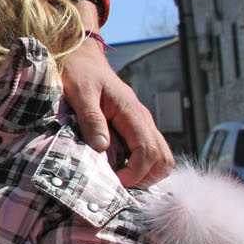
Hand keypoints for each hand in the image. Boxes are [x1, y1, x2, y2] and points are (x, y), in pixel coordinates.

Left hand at [61, 37, 172, 187]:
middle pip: (163, 159)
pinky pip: (149, 151)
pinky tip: (120, 169)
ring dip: (146, 174)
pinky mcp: (136, 127)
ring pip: (161, 157)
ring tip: (120, 179)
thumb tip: (102, 148)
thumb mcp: (80, 94)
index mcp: (131, 112)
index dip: (135, 173)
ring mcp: (142, 124)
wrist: (83, 58)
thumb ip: (92, 119)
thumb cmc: (80, 74)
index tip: (114, 181)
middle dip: (145, 178)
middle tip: (119, 185)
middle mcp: (143, 119)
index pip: (148, 151)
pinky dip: (141, 166)